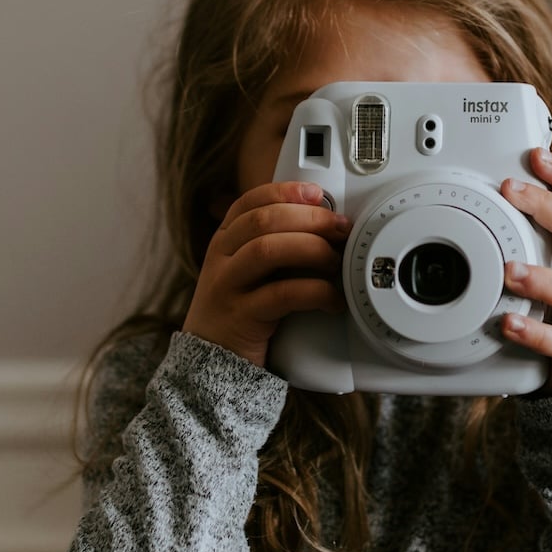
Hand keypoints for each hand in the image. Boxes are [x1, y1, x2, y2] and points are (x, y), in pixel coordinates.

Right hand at [182, 182, 350, 366]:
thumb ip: (273, 244)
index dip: (285, 191)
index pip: (250, 201)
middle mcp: (222, 257)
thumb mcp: (247, 270)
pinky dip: (315, 292)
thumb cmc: (239, 310)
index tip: (318, 193)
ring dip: (311, 249)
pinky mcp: (241, 317)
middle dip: (309, 218)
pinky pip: (282, 295)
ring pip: (267, 250)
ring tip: (336, 261)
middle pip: (263, 220)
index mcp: (224, 240)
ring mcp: (227, 286)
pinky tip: (332, 300)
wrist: (210, 360)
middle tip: (341, 228)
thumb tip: (324, 224)